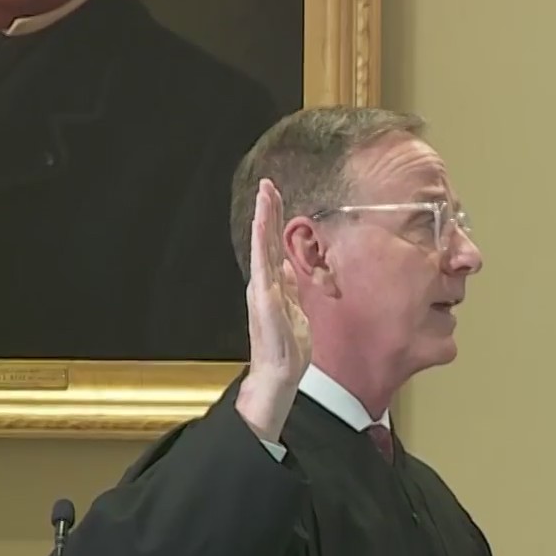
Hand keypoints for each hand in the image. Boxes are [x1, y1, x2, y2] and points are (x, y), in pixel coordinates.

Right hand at [235, 179, 309, 442]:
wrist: (280, 372)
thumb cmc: (287, 347)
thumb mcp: (295, 309)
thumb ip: (289, 286)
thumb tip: (288, 266)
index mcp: (273, 284)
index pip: (273, 245)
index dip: (274, 221)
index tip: (274, 197)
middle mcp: (264, 281)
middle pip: (265, 239)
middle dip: (267, 210)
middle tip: (266, 183)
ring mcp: (263, 287)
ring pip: (262, 244)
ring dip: (263, 217)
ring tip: (264, 192)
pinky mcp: (265, 296)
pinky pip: (262, 262)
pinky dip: (260, 240)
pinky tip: (260, 222)